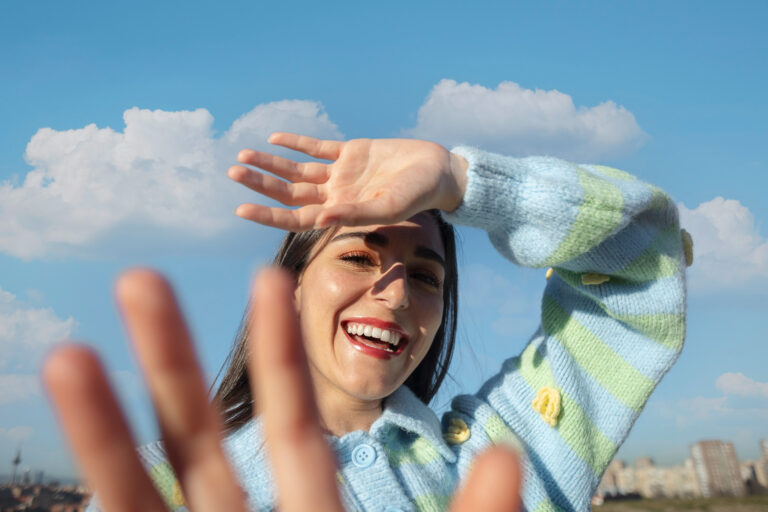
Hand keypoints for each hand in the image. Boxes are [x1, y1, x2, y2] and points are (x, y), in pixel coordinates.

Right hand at [44, 268, 519, 510]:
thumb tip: (503, 454)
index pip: (293, 427)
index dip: (279, 358)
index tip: (267, 285)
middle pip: (202, 441)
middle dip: (172, 363)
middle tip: (143, 278)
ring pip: (148, 494)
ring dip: (104, 431)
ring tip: (68, 355)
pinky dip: (92, 503)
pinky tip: (62, 488)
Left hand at [228, 133, 468, 230]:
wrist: (438, 171)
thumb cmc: (418, 195)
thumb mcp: (387, 207)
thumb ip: (354, 213)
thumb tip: (320, 219)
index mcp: (340, 213)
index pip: (295, 218)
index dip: (268, 214)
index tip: (240, 208)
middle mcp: (336, 196)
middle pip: (289, 191)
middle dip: (261, 183)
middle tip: (233, 172)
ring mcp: (341, 174)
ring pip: (297, 170)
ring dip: (272, 163)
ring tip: (244, 155)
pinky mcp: (351, 152)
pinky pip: (318, 147)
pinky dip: (297, 142)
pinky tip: (276, 137)